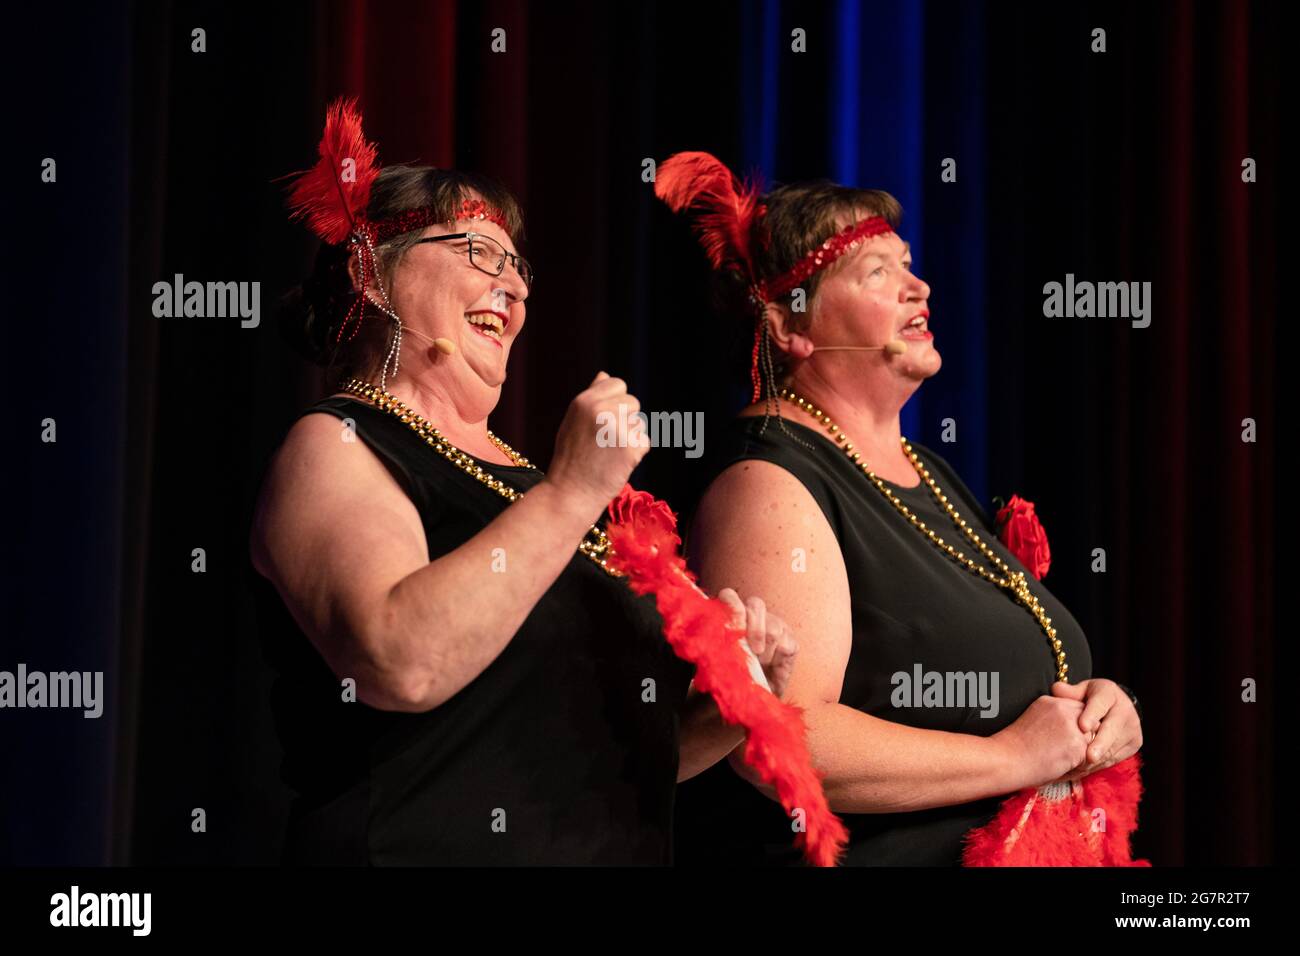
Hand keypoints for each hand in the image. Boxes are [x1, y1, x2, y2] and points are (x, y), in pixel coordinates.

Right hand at [544, 371, 650, 514]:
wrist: (570, 493)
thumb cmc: (571, 458)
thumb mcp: (572, 421)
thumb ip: (590, 398)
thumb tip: (605, 375)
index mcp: (585, 401)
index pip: (617, 384)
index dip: (615, 401)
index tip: (605, 420)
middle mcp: (601, 411)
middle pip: (633, 402)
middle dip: (625, 419)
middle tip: (605, 441)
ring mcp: (617, 429)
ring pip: (639, 424)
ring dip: (629, 437)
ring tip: (607, 454)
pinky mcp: (631, 448)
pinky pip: (644, 442)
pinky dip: (635, 454)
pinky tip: (616, 463)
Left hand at [717, 588, 797, 698]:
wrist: (751, 698)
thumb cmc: (731, 677)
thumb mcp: (717, 661)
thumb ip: (714, 645)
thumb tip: (708, 639)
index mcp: (732, 615)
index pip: (730, 596)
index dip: (732, 606)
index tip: (732, 628)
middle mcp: (754, 616)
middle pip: (756, 604)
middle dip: (754, 628)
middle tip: (752, 650)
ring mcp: (775, 626)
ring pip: (774, 627)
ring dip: (765, 651)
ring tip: (759, 664)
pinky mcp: (790, 642)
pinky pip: (787, 644)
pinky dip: (777, 659)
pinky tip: (771, 667)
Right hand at [991, 694, 1091, 789]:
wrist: (1006, 760)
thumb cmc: (1015, 747)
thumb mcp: (1033, 719)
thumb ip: (1053, 717)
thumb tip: (1069, 728)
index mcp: (1050, 701)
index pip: (1079, 709)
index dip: (1076, 726)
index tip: (1062, 739)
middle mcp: (1063, 709)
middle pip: (1090, 722)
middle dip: (1084, 738)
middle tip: (1064, 752)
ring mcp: (1072, 726)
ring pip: (1092, 740)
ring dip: (1082, 752)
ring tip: (1060, 760)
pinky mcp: (1077, 745)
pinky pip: (1089, 757)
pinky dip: (1078, 766)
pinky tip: (1060, 767)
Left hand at [1048, 679, 1142, 779]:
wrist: (1114, 706)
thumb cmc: (1090, 698)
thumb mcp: (1081, 691)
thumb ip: (1068, 692)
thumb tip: (1057, 689)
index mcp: (1110, 694)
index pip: (1100, 704)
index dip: (1091, 715)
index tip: (1083, 726)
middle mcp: (1125, 711)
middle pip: (1112, 730)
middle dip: (1101, 744)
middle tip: (1090, 757)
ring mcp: (1132, 729)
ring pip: (1113, 748)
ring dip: (1096, 760)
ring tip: (1077, 769)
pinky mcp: (1133, 744)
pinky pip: (1114, 758)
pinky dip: (1097, 766)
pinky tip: (1082, 771)